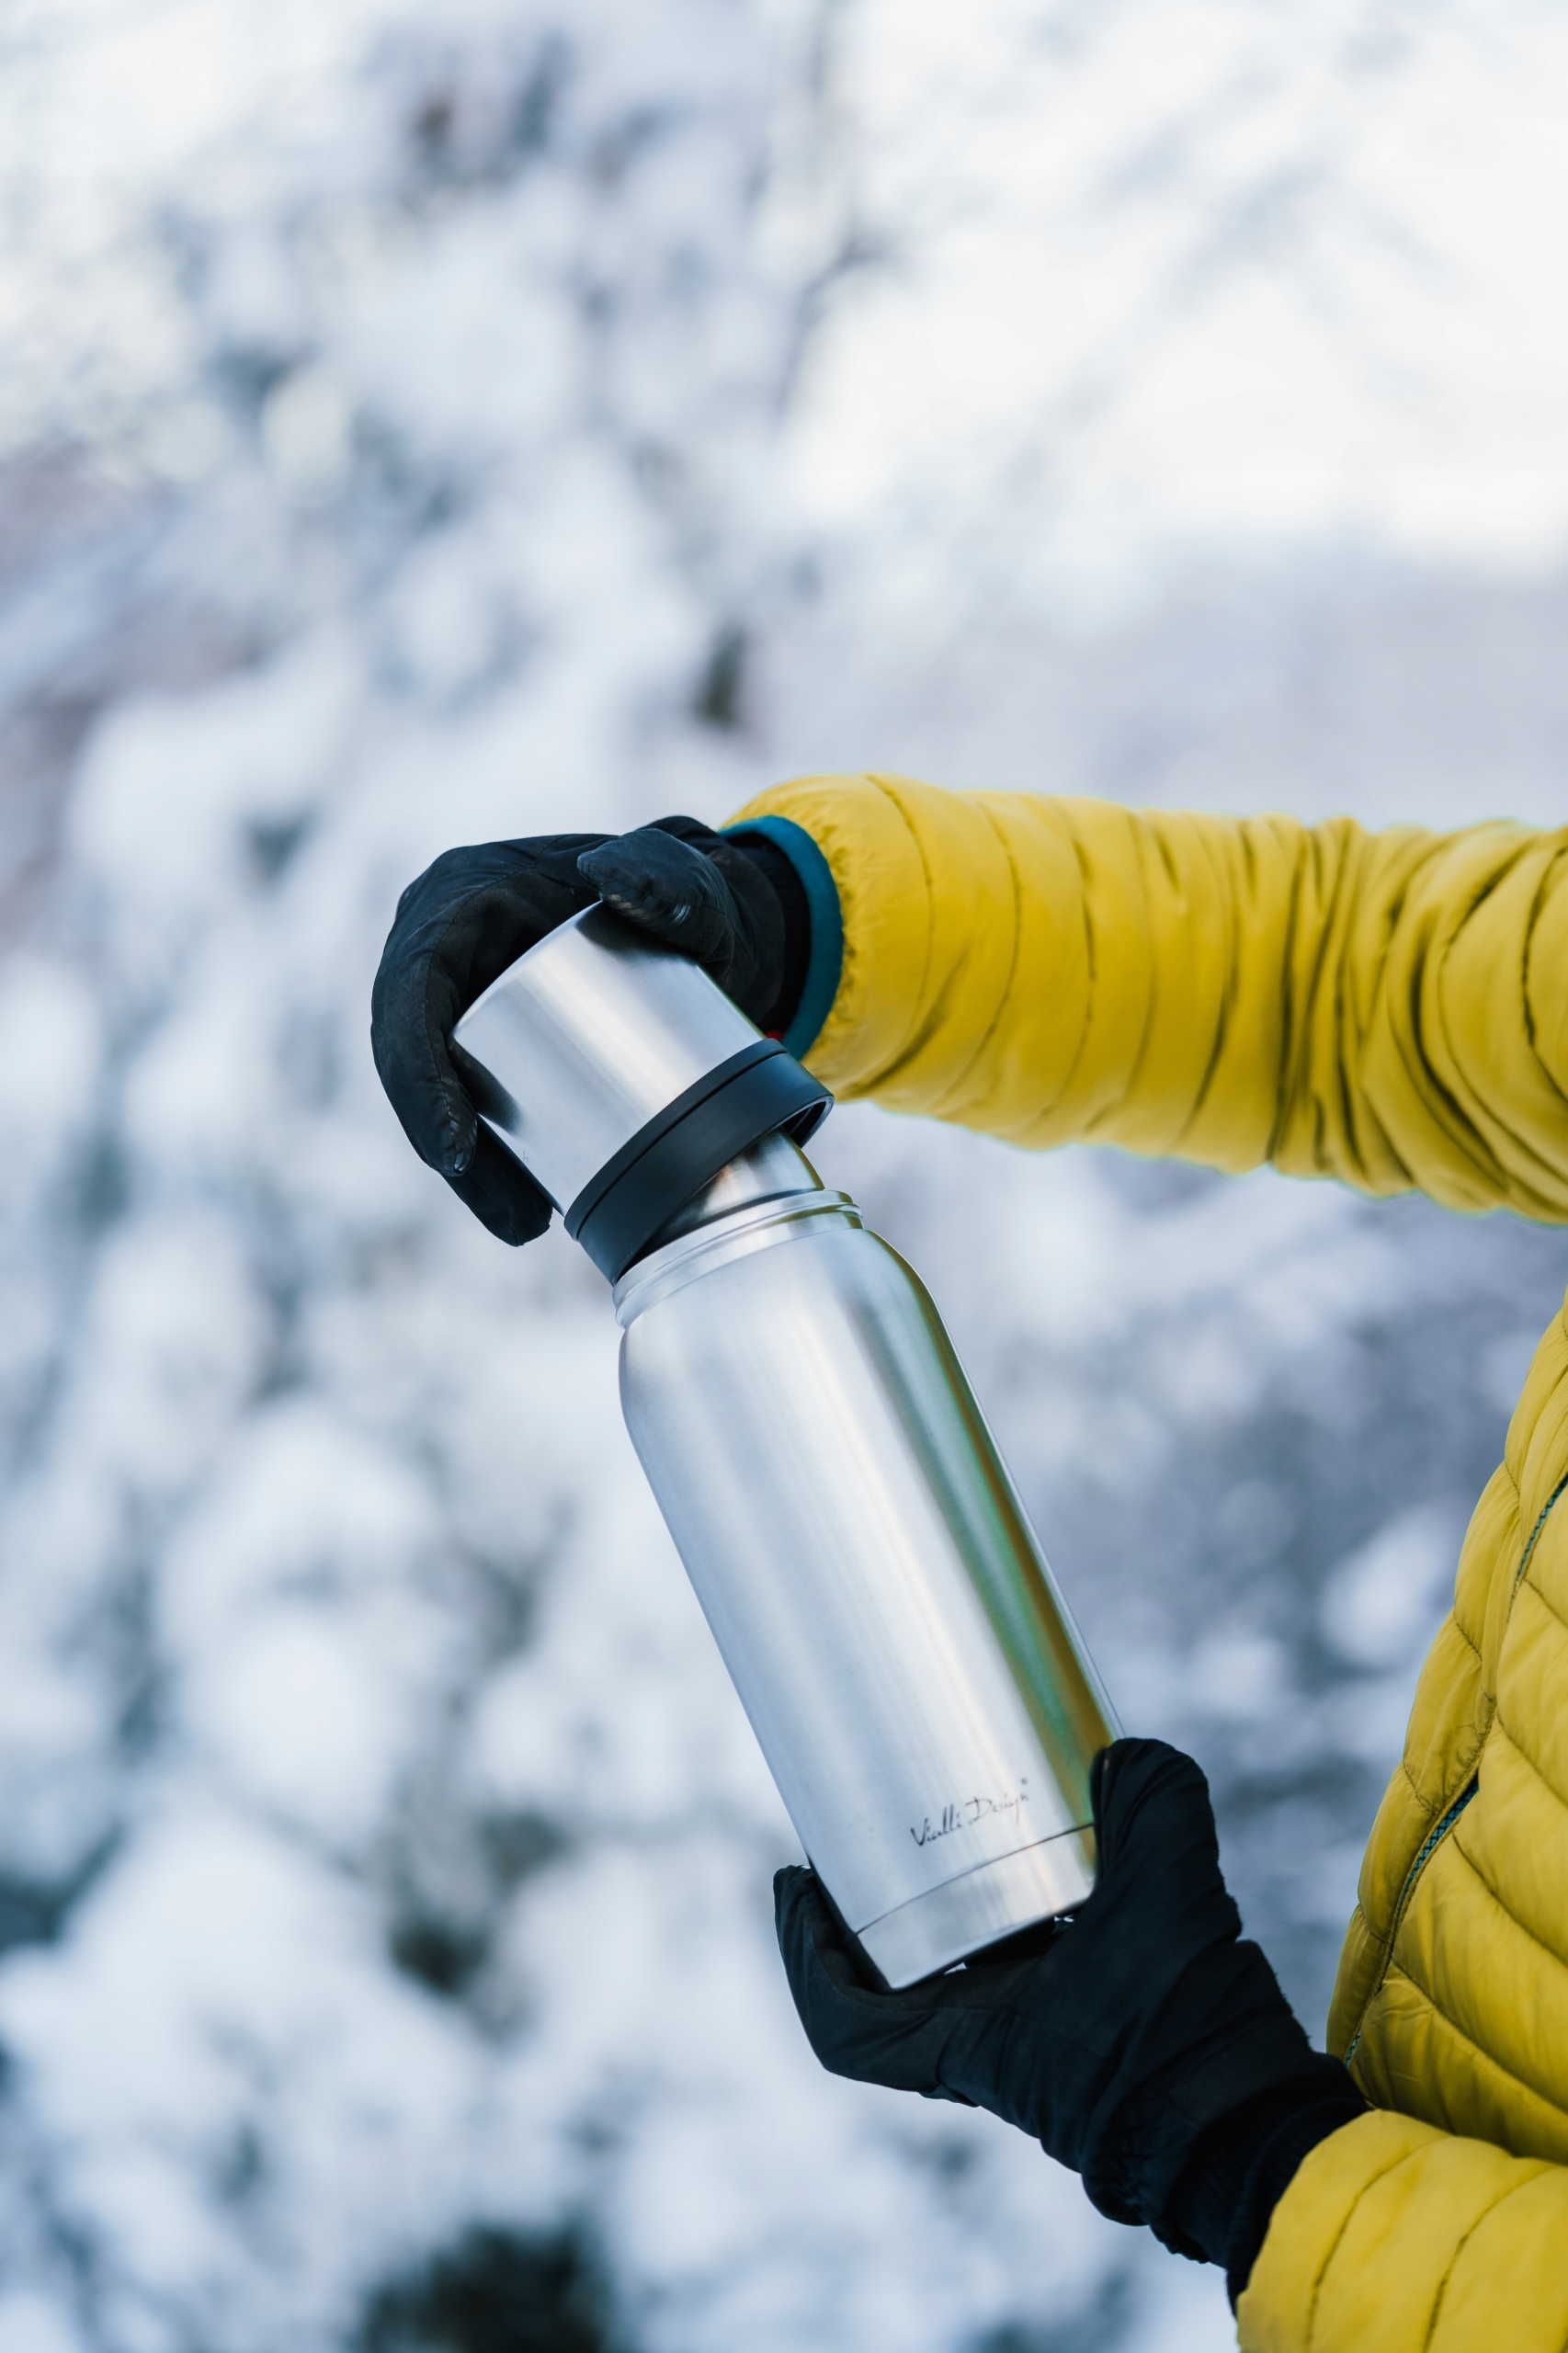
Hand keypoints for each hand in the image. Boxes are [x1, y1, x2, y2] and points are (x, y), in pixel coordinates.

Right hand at [371, 818, 801, 1243]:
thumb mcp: (694, 881)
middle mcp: (442, 945)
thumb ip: (669, 872)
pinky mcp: (483, 1040)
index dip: (416, 1074)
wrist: (708, 932)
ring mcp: (458, 995)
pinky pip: (467, 1103)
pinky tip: (525, 1212)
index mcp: (462, 895)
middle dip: (444, 1144)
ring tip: (526, 1224)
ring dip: (466, 1170)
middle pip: (411, 1054)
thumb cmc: (692, 898)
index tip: (457, 1149)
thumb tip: (603, 881)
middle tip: (511, 1213)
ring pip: (434, 1091)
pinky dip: (489, 1163)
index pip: (410, 987)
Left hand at [775, 1739, 1360, 2270]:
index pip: (847, 2028)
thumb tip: (1122, 1750)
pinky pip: (1019, 1978)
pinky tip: (1055, 1865)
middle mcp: (991, 2057)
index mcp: (973, 2046)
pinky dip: (1013, 1923)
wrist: (1259, 2138)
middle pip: (890, 1989)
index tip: (796, 1886)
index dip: (803, 1959)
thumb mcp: (1171, 1903)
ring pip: (956, 1980)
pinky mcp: (1085, 2041)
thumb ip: (1152, 1806)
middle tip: (865, 1828)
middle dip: (867, 1913)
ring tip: (947, 1824)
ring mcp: (1036, 2053)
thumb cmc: (1191, 2042)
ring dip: (940, 1913)